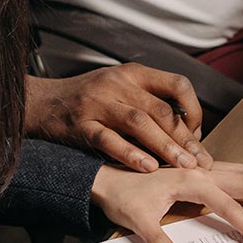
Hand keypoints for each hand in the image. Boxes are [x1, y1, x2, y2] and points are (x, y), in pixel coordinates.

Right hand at [25, 67, 211, 172]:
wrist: (41, 103)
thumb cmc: (88, 100)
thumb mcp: (120, 88)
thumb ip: (150, 103)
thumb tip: (188, 133)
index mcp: (133, 73)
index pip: (177, 84)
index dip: (194, 110)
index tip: (197, 136)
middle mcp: (117, 84)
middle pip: (161, 110)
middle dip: (185, 138)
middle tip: (201, 162)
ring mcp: (97, 104)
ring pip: (139, 123)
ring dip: (165, 147)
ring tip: (183, 167)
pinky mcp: (80, 126)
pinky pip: (108, 140)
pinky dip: (130, 154)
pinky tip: (148, 168)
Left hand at [91, 162, 242, 242]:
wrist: (104, 178)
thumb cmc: (121, 197)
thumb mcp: (136, 221)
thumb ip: (156, 241)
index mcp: (191, 180)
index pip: (229, 206)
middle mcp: (200, 170)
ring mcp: (199, 168)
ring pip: (242, 176)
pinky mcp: (195, 170)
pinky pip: (231, 170)